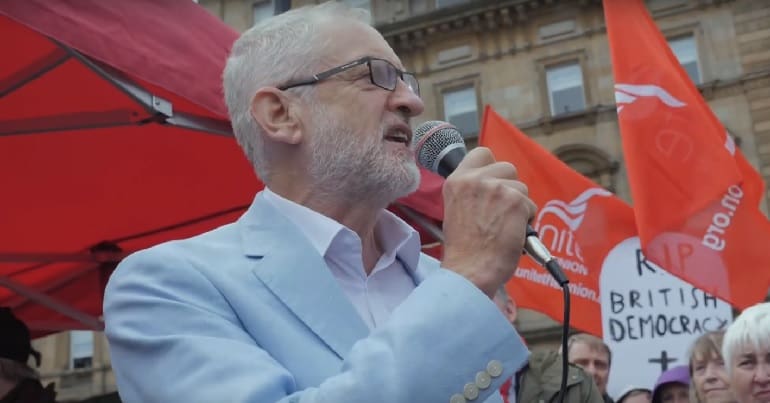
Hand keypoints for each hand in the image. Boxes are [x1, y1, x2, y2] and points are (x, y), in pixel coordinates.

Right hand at [440, 147, 535, 297]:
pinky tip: (512, 234)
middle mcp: (475, 180)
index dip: (492, 168)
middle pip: (508, 167)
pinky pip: (531, 206)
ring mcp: (496, 188)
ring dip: (519, 206)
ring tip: (503, 227)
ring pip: (522, 188)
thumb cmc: (464, 249)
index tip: (492, 184)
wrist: (469, 270)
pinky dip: (526, 221)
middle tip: (499, 212)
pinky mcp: (515, 202)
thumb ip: (472, 191)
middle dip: (510, 188)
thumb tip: (493, 185)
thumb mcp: (456, 209)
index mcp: (456, 181)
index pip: (482, 153)